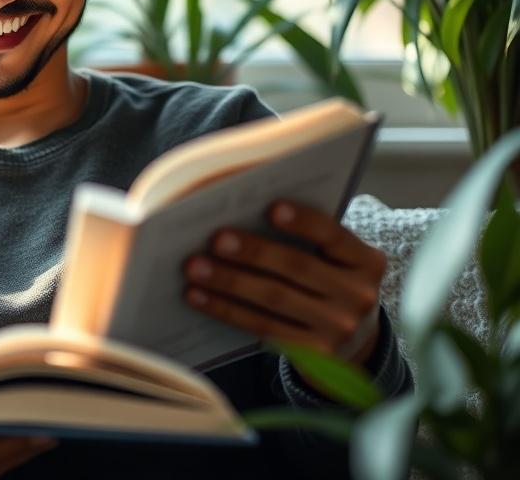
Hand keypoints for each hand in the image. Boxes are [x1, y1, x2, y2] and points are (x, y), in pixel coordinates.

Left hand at [182, 200, 386, 365]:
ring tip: (194, 267)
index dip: (304, 222)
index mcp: (366, 261)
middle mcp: (359, 295)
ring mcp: (337, 328)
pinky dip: (225, 309)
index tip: (271, 207)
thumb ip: (305, 239)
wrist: (353, 341)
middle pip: (297, 268)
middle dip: (253, 252)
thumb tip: (240, 215)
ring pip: (274, 299)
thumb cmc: (329, 280)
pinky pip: (261, 326)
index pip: (334, 235)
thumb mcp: (334, 259)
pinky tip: (197, 296)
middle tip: (215, 240)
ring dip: (229, 282)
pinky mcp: (313, 353)